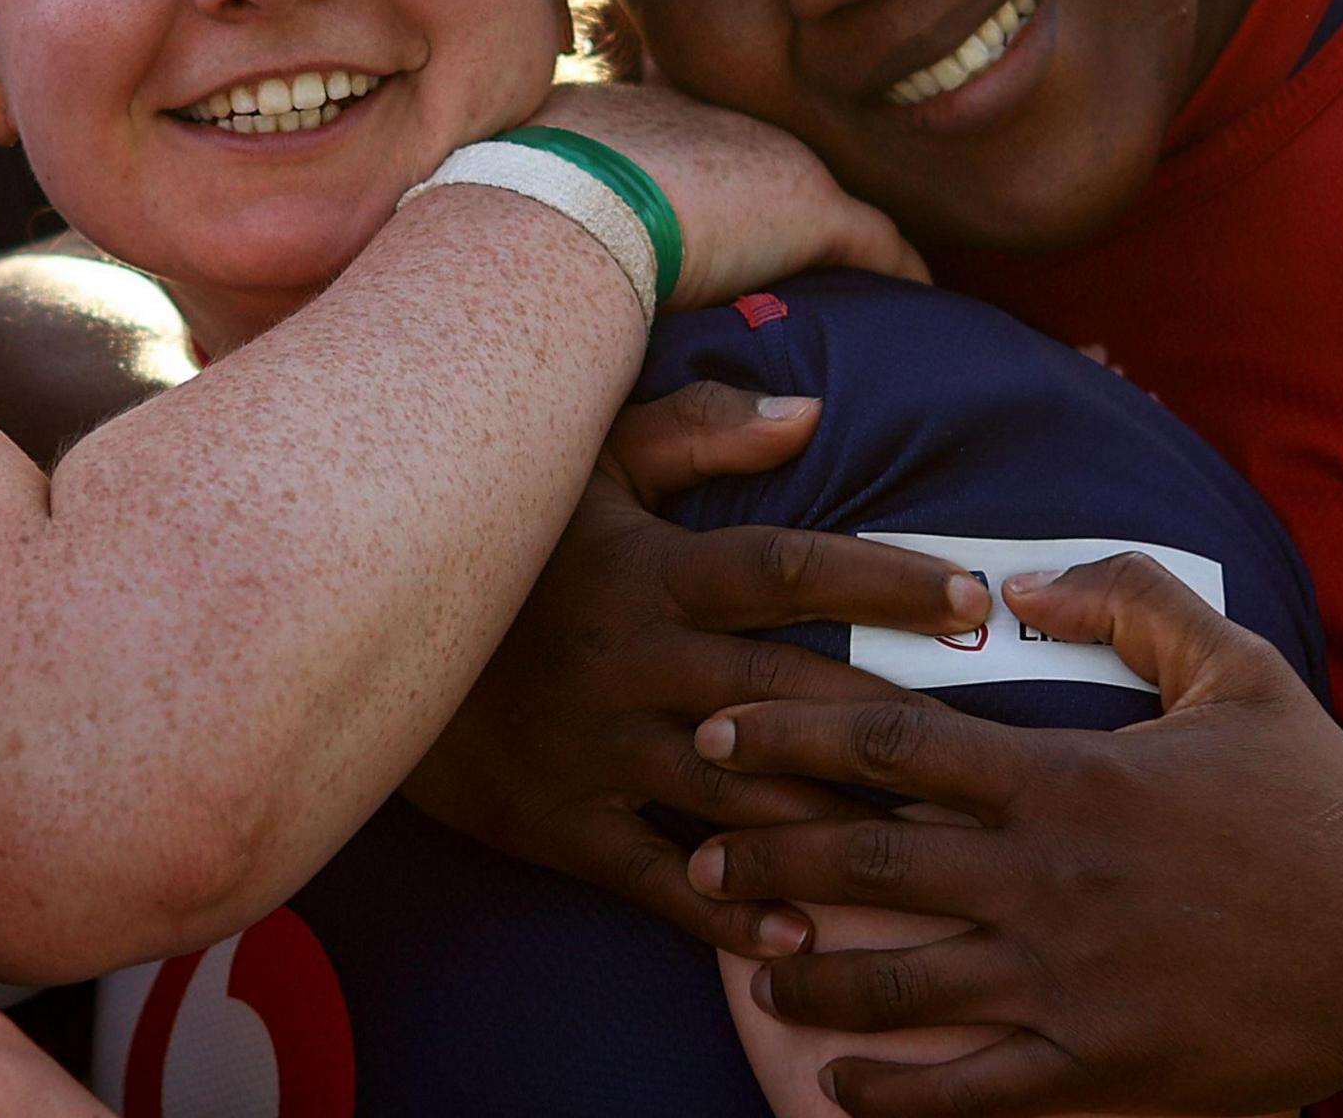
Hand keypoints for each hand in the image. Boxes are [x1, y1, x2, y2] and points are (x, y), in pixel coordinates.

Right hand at [405, 380, 992, 953]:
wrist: (350, 631)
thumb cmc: (503, 541)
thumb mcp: (580, 464)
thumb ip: (694, 431)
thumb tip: (810, 411)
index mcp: (649, 573)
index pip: (784, 569)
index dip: (881, 580)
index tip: (972, 599)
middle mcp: (635, 666)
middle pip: (788, 697)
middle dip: (892, 718)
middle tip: (992, 740)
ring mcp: (600, 752)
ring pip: (740, 797)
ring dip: (833, 826)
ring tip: (932, 845)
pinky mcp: (564, 825)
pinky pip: (658, 882)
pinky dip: (729, 914)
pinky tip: (805, 932)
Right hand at [525, 83, 924, 305]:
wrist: (553, 216)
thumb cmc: (506, 224)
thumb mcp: (500, 201)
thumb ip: (523, 214)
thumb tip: (478, 243)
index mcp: (625, 116)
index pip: (677, 147)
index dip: (696, 185)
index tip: (704, 220)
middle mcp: (702, 117)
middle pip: (754, 167)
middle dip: (768, 210)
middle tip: (784, 266)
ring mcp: (761, 155)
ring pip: (813, 202)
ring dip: (830, 243)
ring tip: (847, 286)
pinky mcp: (810, 208)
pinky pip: (876, 246)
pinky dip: (894, 272)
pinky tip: (915, 304)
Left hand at [686, 554, 1342, 1116]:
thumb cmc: (1320, 804)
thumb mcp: (1236, 670)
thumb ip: (1129, 601)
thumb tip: (1022, 580)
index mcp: (1066, 779)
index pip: (889, 743)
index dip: (788, 733)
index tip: (715, 727)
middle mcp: (1046, 879)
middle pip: (863, 860)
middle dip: (763, 851)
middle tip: (695, 845)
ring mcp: (1065, 981)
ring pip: (895, 981)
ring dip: (804, 974)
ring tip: (746, 956)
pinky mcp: (1096, 1067)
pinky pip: (965, 1091)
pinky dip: (888, 1094)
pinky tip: (836, 1088)